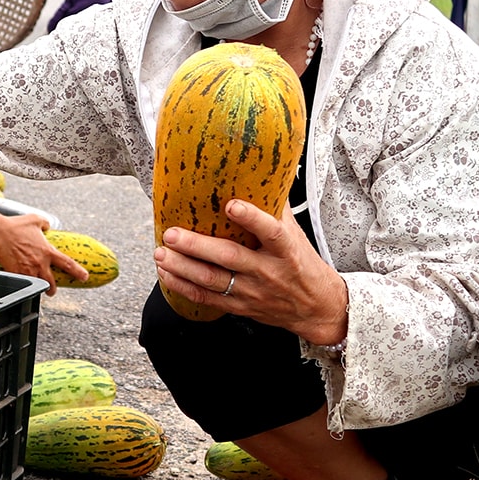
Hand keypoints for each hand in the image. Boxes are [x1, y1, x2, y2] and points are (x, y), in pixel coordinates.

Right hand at [0, 212, 90, 290]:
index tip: (84, 277)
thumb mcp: (35, 219)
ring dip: (40, 289)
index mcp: (47, 251)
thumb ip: (45, 223)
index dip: (78, 272)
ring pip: (38, 286)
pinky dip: (25, 283)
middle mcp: (39, 263)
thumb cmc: (16, 226)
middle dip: (53, 289)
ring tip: (40, 289)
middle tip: (52, 290)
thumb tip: (47, 227)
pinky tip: (24, 281)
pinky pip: (23, 282)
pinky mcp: (16, 273)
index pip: (68, 264)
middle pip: (51, 283)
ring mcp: (28, 270)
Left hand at [153, 199, 349, 345]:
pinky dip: (184, 287)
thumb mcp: (296, 235)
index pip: (271, 232)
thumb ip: (275, 207)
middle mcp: (268, 272)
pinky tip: (167, 273)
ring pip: (213, 281)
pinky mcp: (241, 307)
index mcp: (286, 250)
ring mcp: (253, 292)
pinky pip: (208, 299)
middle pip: (230, 258)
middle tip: (171, 233)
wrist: (317, 308)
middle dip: (196, 247)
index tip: (231, 204)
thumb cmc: (303, 264)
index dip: (252, 218)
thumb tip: (258, 171)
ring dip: (182, 267)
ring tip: (160, 253)